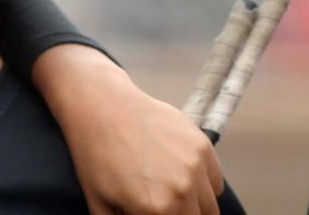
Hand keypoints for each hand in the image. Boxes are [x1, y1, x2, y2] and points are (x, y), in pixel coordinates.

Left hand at [33, 44, 223, 213]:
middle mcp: (181, 190)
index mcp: (155, 210)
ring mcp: (195, 166)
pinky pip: (214, 182)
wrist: (100, 105)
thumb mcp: (99, 204)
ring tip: (165, 195)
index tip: (153, 214)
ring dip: (194, 209)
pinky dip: (202, 186)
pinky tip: (176, 175)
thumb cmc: (94, 156)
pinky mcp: (202, 146)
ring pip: (210, 208)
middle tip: (159, 207)